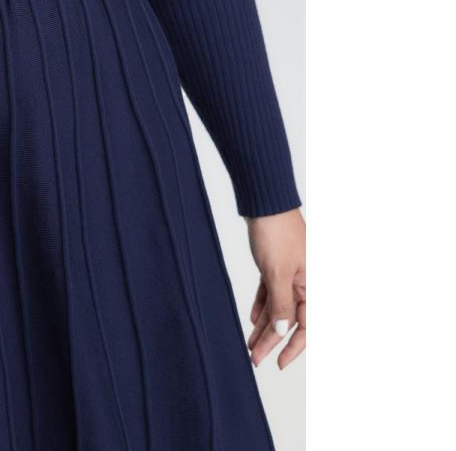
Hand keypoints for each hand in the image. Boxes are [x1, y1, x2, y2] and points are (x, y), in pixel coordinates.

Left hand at [244, 207, 305, 369]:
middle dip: (272, 340)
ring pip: (278, 306)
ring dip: (264, 325)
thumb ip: (281, 303)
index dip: (293, 347)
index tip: (278, 364)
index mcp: (314, 286)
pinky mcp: (276, 264)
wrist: (265, 201)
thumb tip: (282, 330)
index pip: (307, 325)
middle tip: (255, 359)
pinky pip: (271, 291)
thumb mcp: (277, 272)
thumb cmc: (276, 232)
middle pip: (289, 318)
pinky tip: (253, 320)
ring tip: (250, 344)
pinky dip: (263, 305)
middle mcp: (306, 282)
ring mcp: (291, 273)